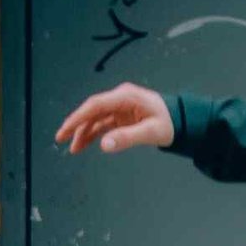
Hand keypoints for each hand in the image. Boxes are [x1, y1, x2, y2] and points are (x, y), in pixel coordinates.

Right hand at [53, 83, 172, 154]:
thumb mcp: (151, 132)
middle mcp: (120, 98)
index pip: (96, 105)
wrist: (183, 119)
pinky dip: (94, 133)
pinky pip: (103, 123)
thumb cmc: (171, 123)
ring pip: (96, 118)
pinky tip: (85, 144)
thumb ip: (127, 138)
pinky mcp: (122, 115)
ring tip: (74, 148)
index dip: (78, 117)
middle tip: (61, 139)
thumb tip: (104, 145)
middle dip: (76, 125)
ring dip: (84, 132)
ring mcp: (120, 107)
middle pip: (92, 110)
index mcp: (126, 96)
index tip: (66, 130)